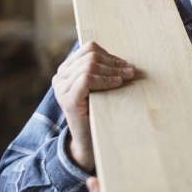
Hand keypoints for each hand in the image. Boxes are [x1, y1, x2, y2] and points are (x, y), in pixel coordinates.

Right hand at [51, 41, 135, 171]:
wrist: (88, 142)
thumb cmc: (98, 112)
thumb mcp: (99, 87)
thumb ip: (103, 71)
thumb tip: (126, 59)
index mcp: (66, 70)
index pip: (89, 49)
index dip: (110, 54)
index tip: (125, 64)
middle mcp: (60, 77)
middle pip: (91, 56)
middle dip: (115, 62)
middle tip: (131, 71)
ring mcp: (61, 88)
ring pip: (90, 65)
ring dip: (113, 70)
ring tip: (128, 76)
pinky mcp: (68, 99)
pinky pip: (86, 79)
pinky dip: (105, 79)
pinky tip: (117, 83)